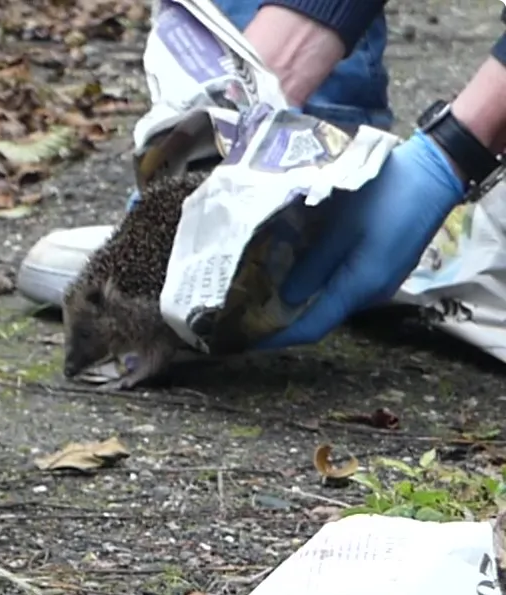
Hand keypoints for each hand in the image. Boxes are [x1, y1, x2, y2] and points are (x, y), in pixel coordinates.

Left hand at [254, 131, 462, 348]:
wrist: (435, 171)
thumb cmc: (384, 195)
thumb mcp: (339, 228)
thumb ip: (312, 266)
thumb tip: (284, 300)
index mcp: (361, 287)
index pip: (313, 327)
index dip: (277, 335)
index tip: (245, 335)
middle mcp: (373, 293)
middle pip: (322, 315)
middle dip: (284, 315)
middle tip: (246, 306)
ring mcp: (382, 280)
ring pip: (333, 298)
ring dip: (301, 296)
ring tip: (263, 286)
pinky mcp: (384, 266)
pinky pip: (345, 283)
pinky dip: (319, 281)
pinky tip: (297, 266)